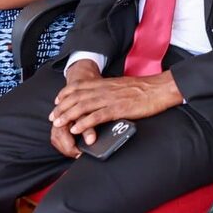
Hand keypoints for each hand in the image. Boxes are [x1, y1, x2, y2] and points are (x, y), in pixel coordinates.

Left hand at [49, 68, 180, 155]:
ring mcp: (110, 99)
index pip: (79, 86)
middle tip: (53, 117)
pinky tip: (76, 129)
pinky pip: (97, 116)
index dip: (65, 93)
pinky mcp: (118, 109)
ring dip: (68, 115)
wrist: (160, 89)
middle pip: (77, 97)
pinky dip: (84, 123)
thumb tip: (102, 98)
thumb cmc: (145, 90)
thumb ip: (110, 91)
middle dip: (62, 107)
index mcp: (105, 84)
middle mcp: (104, 90)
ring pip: (83, 106)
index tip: (57, 101)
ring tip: (58, 123)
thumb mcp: (122, 86)